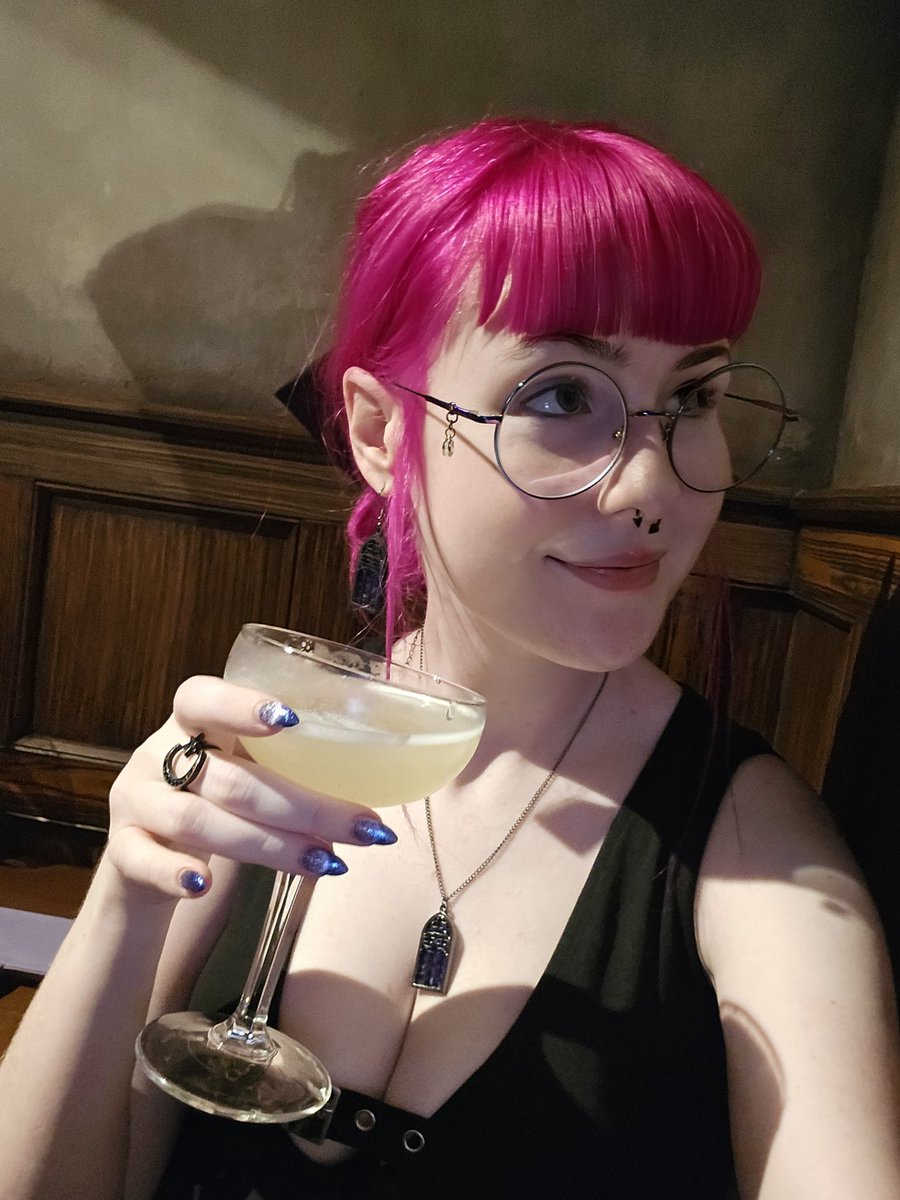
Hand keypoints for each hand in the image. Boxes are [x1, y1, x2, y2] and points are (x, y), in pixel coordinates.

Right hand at [106, 675, 396, 900]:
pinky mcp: (122, 850)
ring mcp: (137, 801)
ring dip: (270, 845)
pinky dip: (175, 873)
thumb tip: (384, 774)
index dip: (242, 705)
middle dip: (306, 806)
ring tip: (326, 862)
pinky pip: (144, 860)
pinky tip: (205, 885)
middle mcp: (159, 754)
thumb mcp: (244, 765)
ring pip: (199, 822)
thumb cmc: (220, 798)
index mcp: (191, 720)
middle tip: (364, 828)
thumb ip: (290, 761)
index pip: (202, 696)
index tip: (292, 719)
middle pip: (231, 778)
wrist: (148, 853)